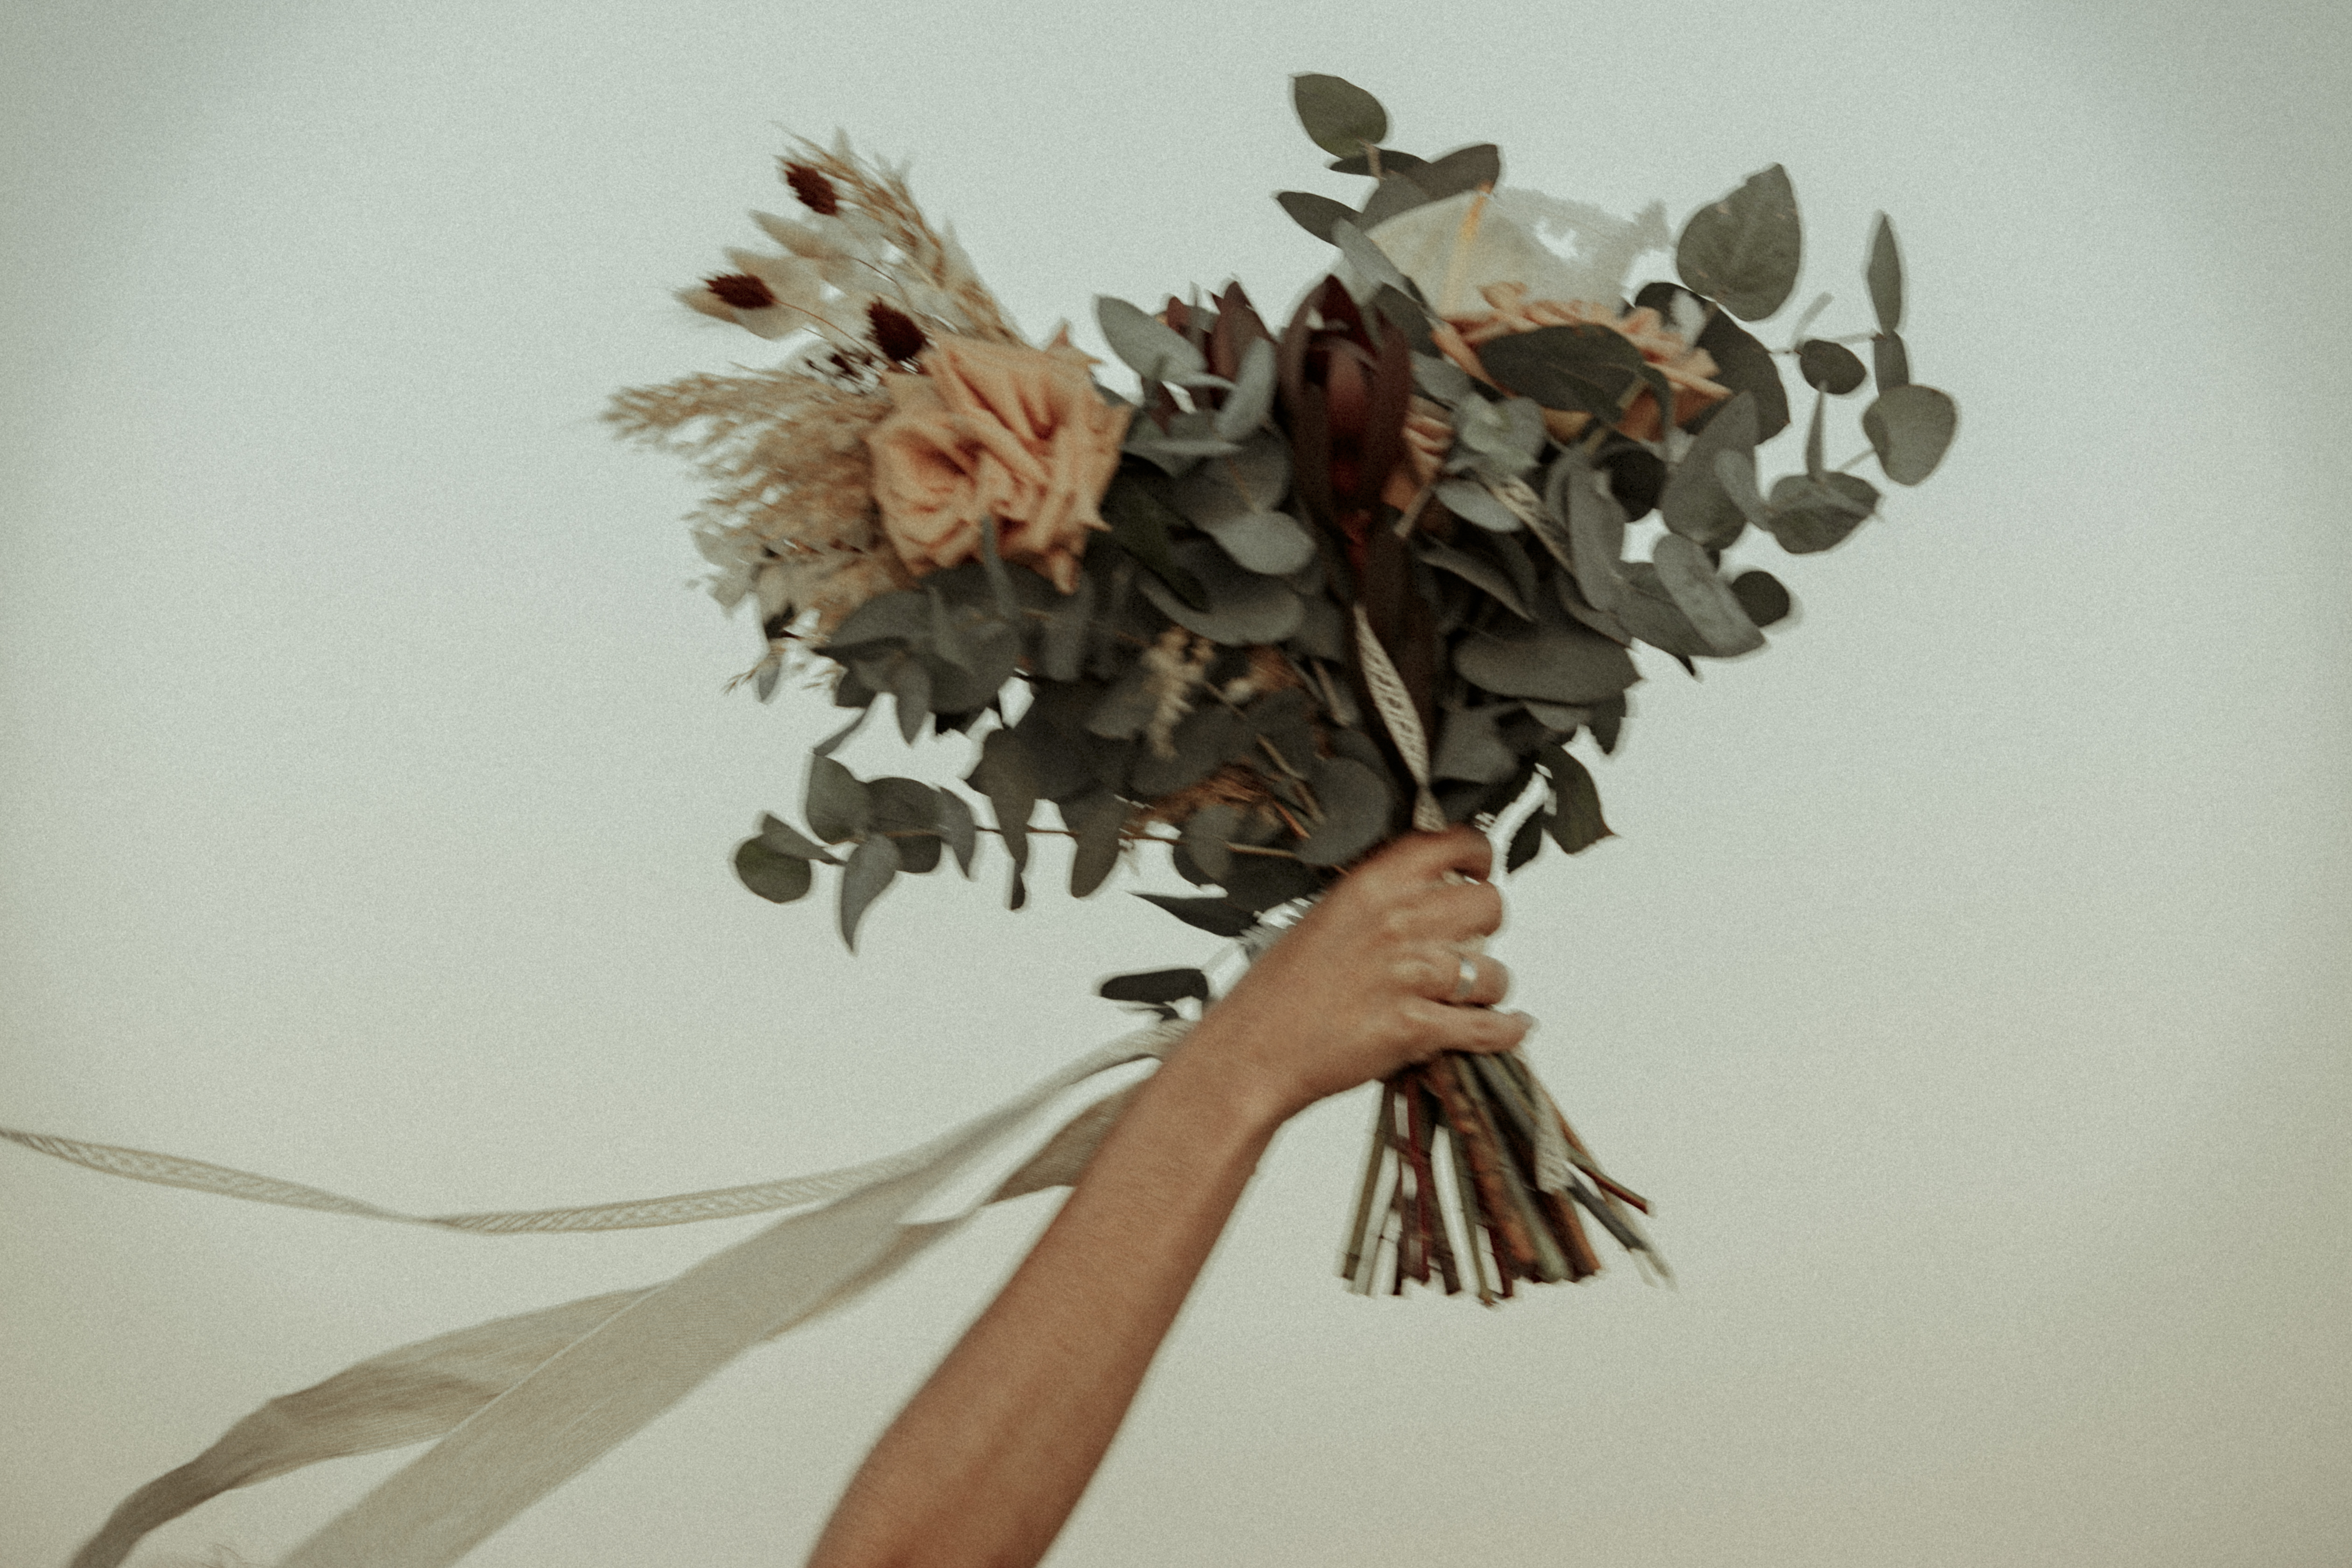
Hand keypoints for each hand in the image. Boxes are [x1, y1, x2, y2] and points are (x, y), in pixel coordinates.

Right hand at [1178, 826, 1531, 1124]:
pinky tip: (1509, 1026)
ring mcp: (1409, 975)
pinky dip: (1505, 1031)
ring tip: (1465, 996)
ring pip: (1494, 972)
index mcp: (1371, 885)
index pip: (1453, 843)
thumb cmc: (1279, 992)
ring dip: (1487, 988)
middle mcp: (1396, 921)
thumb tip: (1432, 894)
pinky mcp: (1416, 1028)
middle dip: (1486, 927)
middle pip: (1489, 905)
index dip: (1477, 857)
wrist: (1251, 1053)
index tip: (1477, 870)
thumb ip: (1380, 900)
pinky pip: (1490, 1027)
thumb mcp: (1325, 919)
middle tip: (1466, 943)